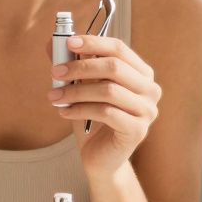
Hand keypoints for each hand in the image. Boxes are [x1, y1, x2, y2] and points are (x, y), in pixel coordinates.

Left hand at [48, 35, 161, 176]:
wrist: (101, 157)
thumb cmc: (92, 119)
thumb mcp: (81, 87)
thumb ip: (71, 65)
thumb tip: (51, 43)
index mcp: (141, 73)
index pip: (118, 48)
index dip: (93, 43)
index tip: (68, 43)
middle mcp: (150, 89)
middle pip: (114, 67)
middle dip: (80, 67)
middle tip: (55, 71)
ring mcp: (147, 110)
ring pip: (108, 90)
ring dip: (75, 91)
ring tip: (54, 96)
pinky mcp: (137, 130)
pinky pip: (106, 113)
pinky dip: (80, 109)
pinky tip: (64, 112)